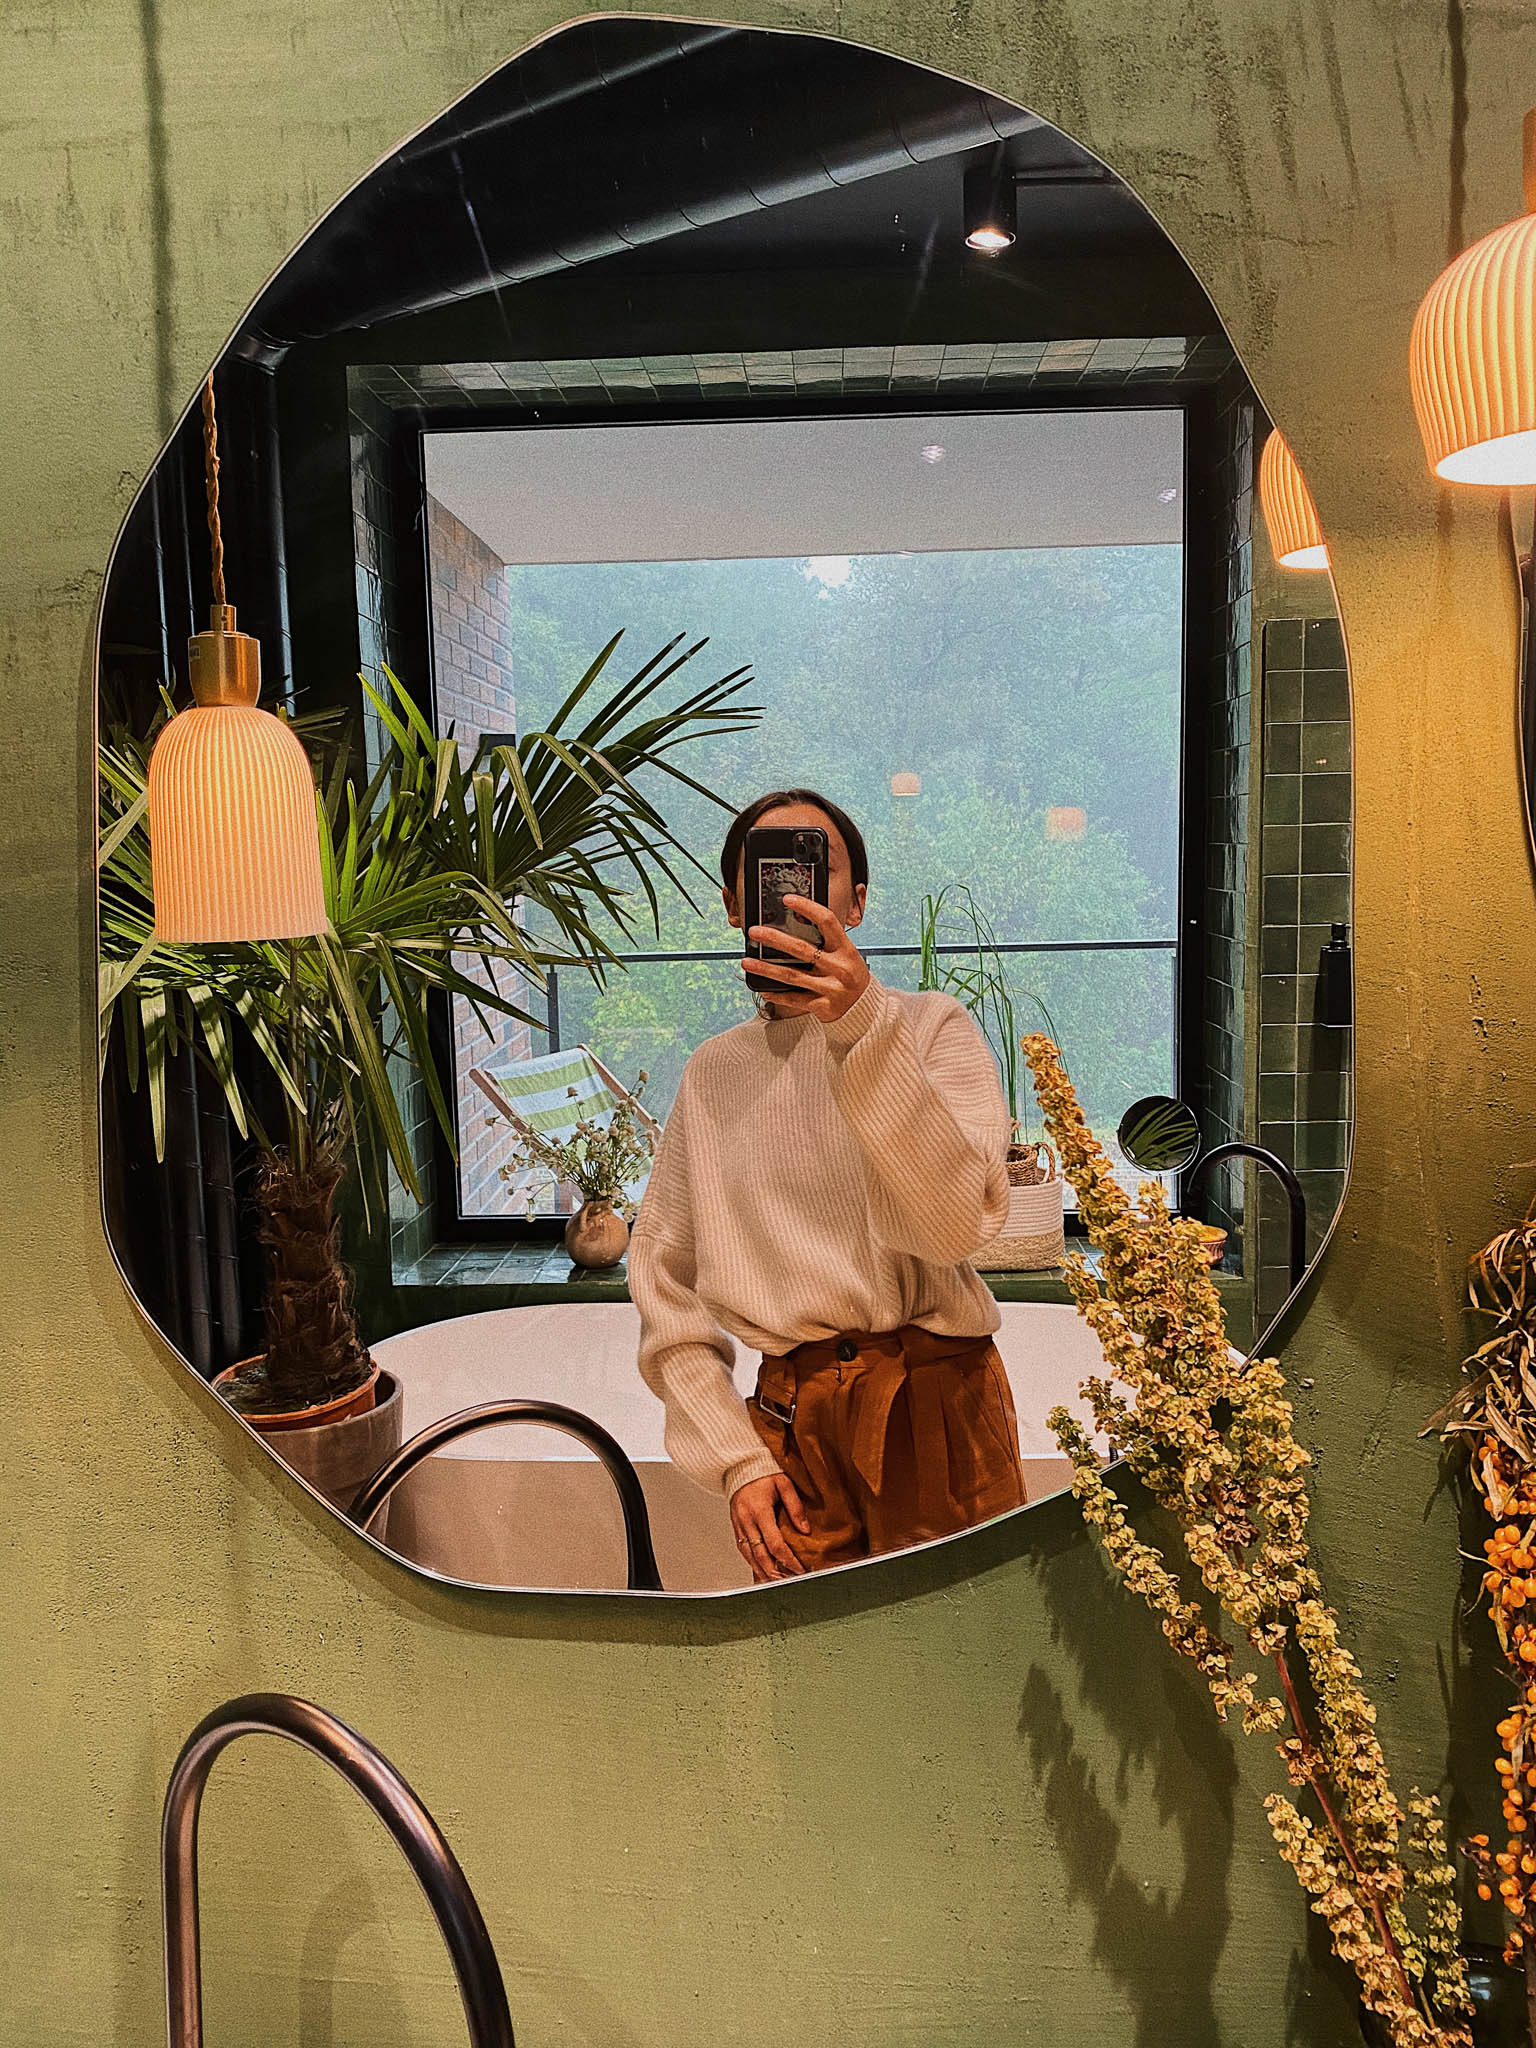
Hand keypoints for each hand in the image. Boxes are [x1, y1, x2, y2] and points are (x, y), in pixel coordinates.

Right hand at [730, 1472, 809, 1580]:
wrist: (740, 1468)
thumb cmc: (763, 1474)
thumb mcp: (784, 1483)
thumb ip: (795, 1506)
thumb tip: (805, 1529)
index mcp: (759, 1510)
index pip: (774, 1543)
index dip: (788, 1560)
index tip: (800, 1568)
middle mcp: (746, 1521)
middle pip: (760, 1555)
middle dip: (775, 1573)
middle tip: (789, 1583)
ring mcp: (738, 1526)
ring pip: (750, 1557)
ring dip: (763, 1572)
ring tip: (777, 1583)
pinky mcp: (736, 1529)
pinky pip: (744, 1552)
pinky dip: (753, 1564)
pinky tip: (763, 1572)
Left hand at [745, 897, 869, 1022]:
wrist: (865, 1010)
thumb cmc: (851, 977)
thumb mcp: (847, 955)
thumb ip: (828, 942)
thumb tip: (796, 923)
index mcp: (846, 949)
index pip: (827, 921)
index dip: (807, 907)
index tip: (787, 899)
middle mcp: (839, 967)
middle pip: (802, 949)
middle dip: (774, 938)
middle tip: (754, 931)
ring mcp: (831, 988)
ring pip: (792, 975)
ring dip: (766, 968)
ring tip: (746, 961)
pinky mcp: (823, 1006)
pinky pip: (795, 999)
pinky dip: (778, 995)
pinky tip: (763, 989)